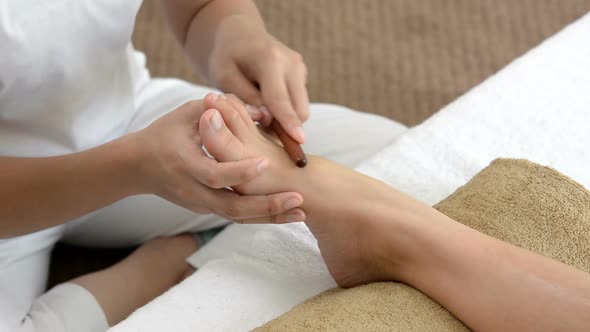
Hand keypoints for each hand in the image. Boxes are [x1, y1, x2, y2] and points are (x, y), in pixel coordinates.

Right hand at [133, 99, 304, 223]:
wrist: (137, 167)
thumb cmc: (165, 133)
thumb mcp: (186, 114)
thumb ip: (219, 110)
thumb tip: (259, 110)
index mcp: (185, 164)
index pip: (215, 174)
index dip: (239, 171)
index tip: (265, 164)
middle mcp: (193, 190)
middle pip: (232, 208)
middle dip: (266, 206)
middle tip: (298, 200)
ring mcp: (200, 203)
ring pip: (237, 217)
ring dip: (270, 217)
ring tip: (301, 212)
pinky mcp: (206, 208)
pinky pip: (236, 216)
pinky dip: (261, 216)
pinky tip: (286, 213)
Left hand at [207, 15, 308, 142]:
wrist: (240, 35)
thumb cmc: (227, 57)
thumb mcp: (224, 77)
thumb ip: (245, 99)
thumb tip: (268, 119)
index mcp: (270, 60)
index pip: (280, 98)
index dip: (289, 122)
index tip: (300, 140)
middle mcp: (291, 62)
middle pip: (298, 107)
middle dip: (286, 126)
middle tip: (263, 134)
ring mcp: (300, 67)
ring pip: (301, 107)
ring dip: (286, 119)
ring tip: (261, 117)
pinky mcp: (302, 73)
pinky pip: (298, 102)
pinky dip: (286, 110)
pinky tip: (267, 106)